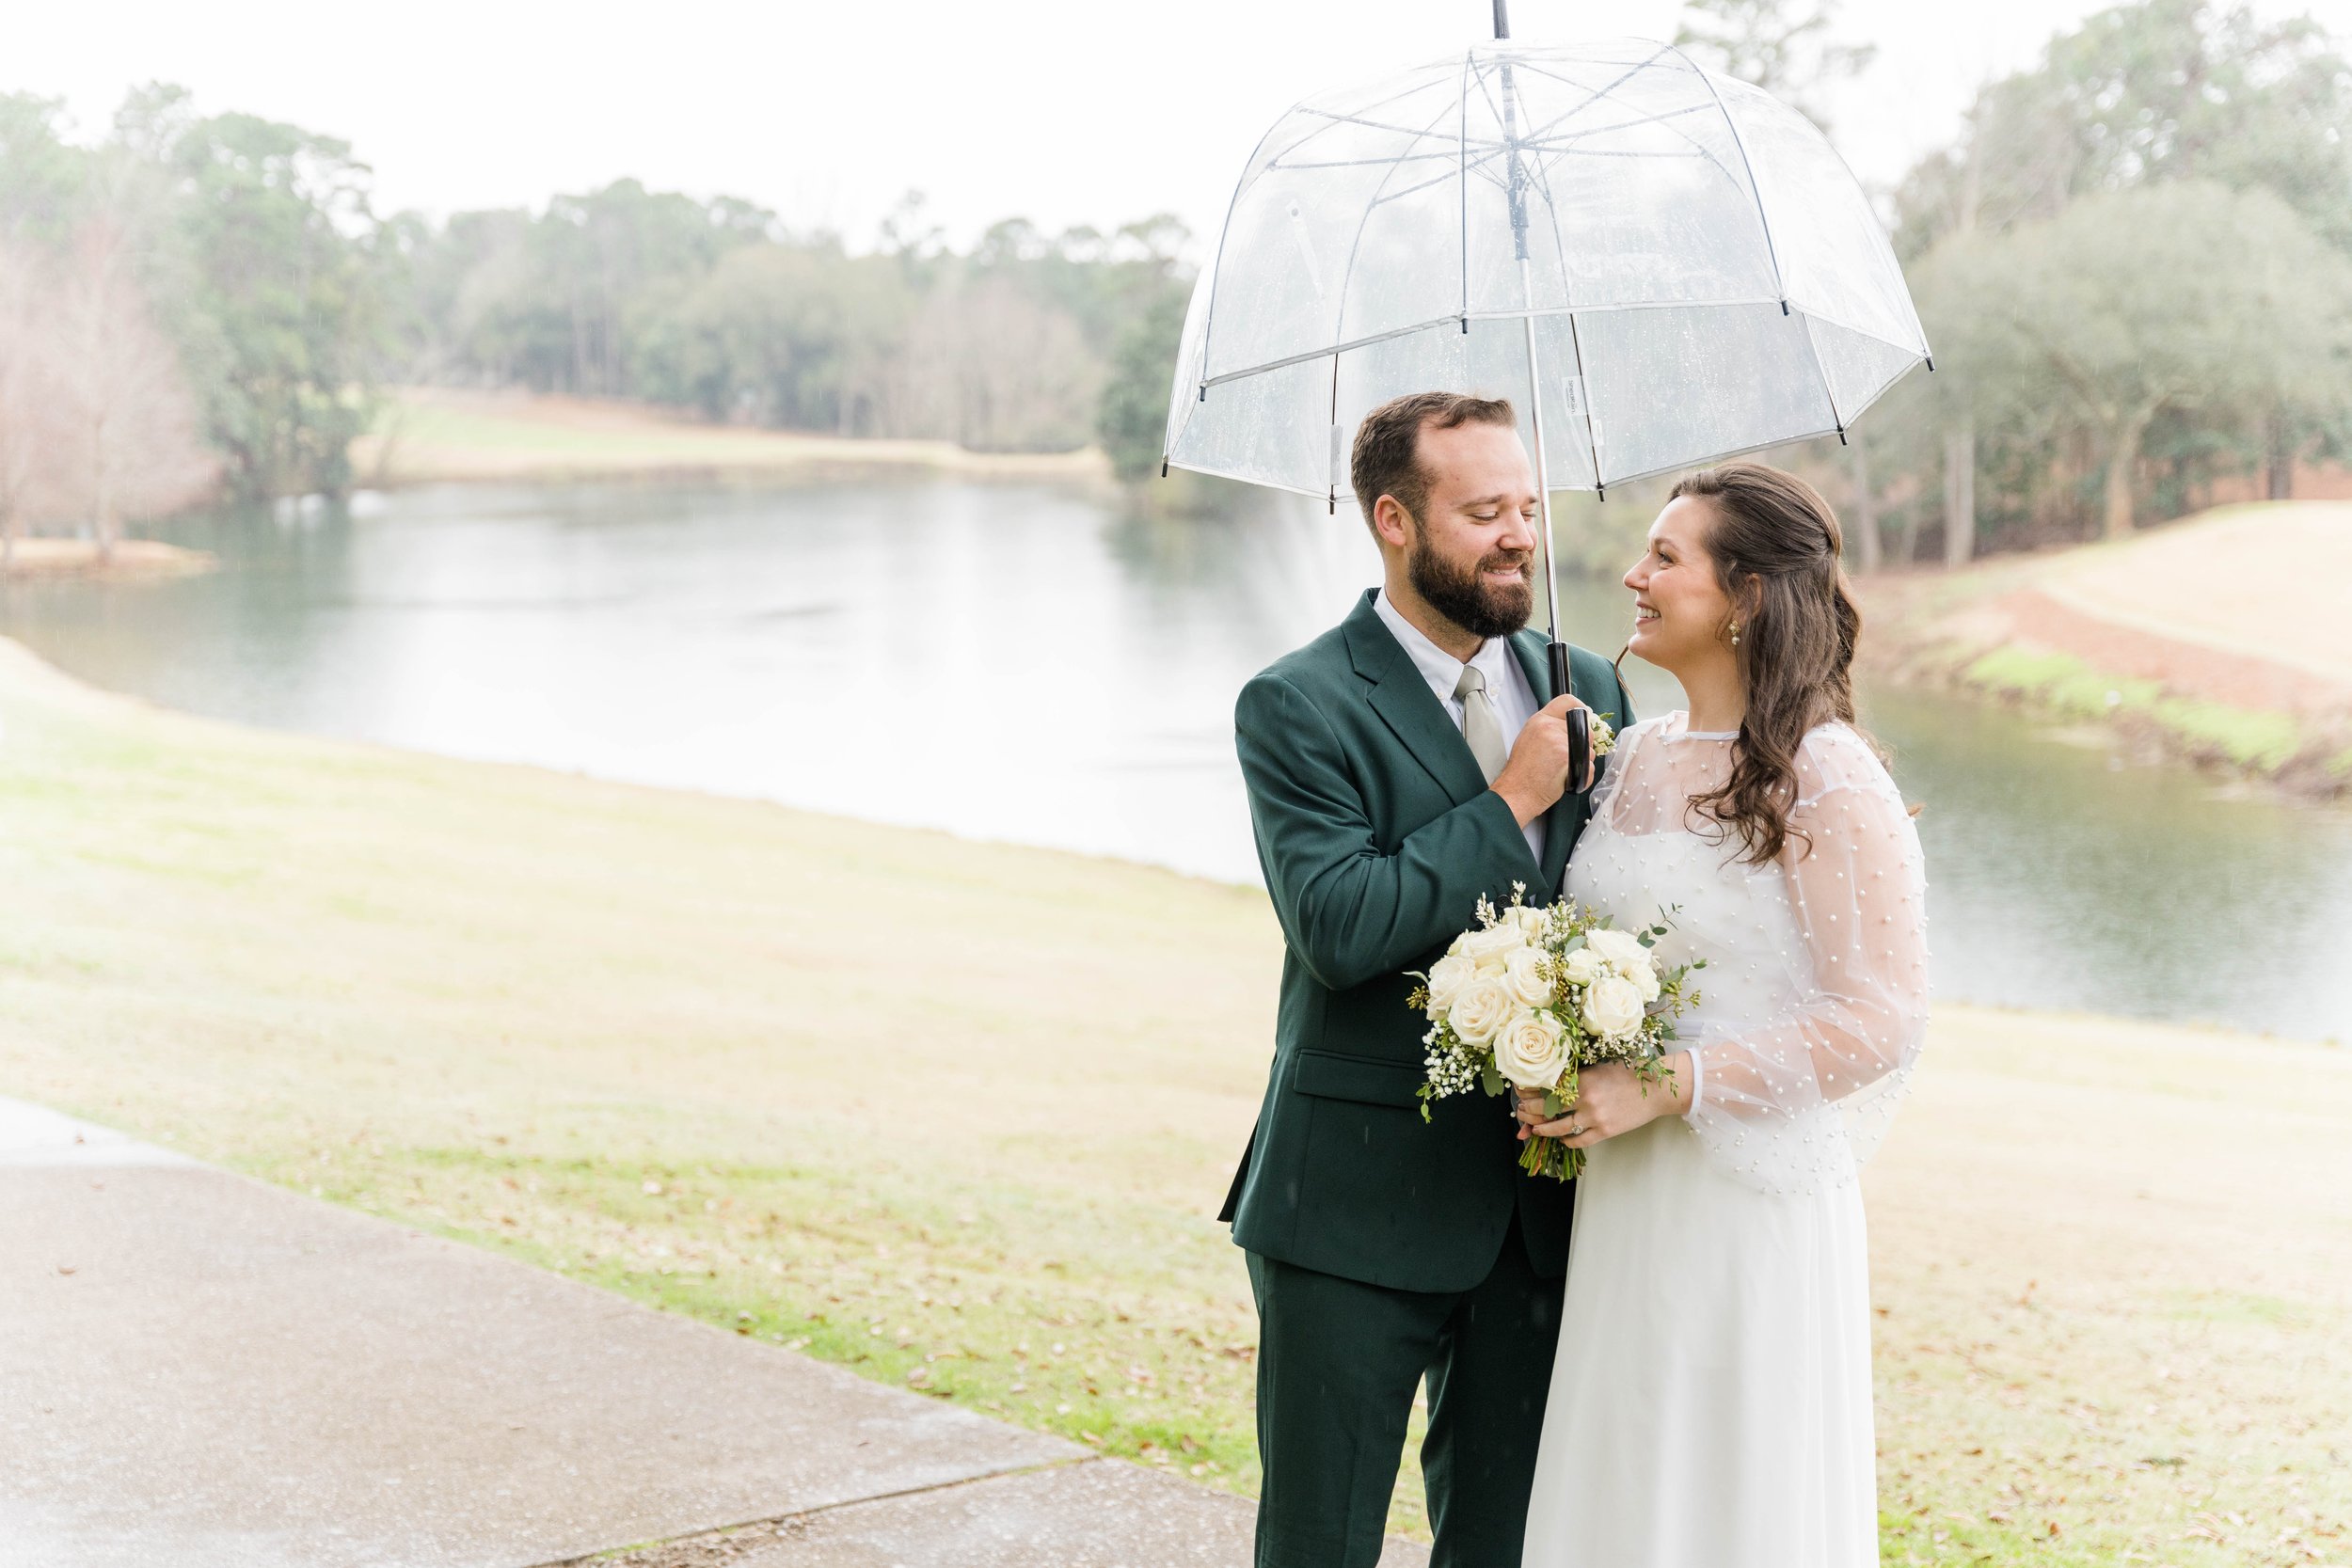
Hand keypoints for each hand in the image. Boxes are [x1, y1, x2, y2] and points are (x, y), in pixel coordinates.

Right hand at [1492, 693, 1593, 825]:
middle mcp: (1549, 727)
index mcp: (1539, 721)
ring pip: (1589, 750)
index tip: (1585, 719)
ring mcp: (1559, 742)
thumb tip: (1569, 727)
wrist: (1516, 793)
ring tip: (1562, 770)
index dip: (1580, 709)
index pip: (1567, 701)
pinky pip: (1588, 767)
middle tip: (1567, 757)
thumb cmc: (1522, 772)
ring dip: (1582, 762)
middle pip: (1585, 729)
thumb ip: (1548, 729)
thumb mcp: (1529, 739)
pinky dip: (1583, 777)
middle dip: (1583, 744)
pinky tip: (1567, 780)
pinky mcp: (1568, 759)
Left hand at [1514, 1056, 1691, 1148]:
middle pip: (1546, 1108)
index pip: (1546, 1087)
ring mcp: (1595, 1117)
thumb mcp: (1599, 1067)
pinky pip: (1578, 1141)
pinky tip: (1561, 1139)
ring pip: (1558, 1128)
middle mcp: (1585, 1099)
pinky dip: (1566, 1141)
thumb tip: (1553, 1082)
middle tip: (1520, 1112)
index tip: (1519, 1091)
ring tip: (1533, 1129)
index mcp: (1582, 1079)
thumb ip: (1577, 1076)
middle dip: (1528, 1111)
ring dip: (1541, 1129)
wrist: (1656, 1090)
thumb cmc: (1629, 1073)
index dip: (1529, 1090)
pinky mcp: (1605, 1131)